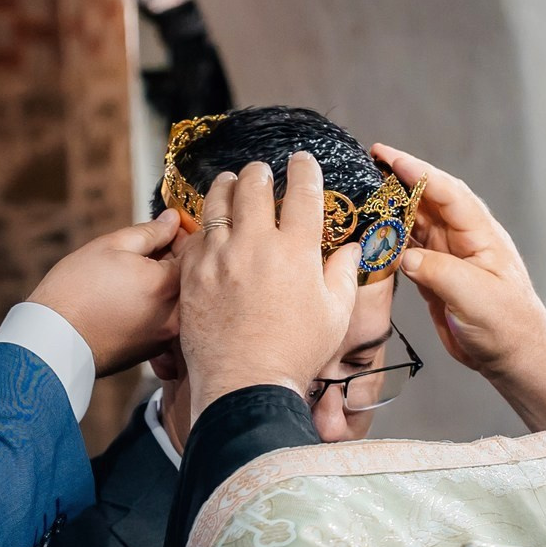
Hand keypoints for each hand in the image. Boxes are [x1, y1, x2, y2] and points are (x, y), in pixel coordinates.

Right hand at [29, 211, 181, 376]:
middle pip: (190, 278)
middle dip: (176, 259)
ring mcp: (165, 337)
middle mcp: (175, 315)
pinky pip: (166, 320)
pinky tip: (131, 298)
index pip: (194, 252)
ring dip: (166, 283)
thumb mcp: (110, 246)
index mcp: (167, 285)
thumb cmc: (75, 292)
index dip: (182, 235)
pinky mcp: (153, 351)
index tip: (168, 227)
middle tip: (153, 247)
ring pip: (179, 300)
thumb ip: (149, 232)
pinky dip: (156, 306)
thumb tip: (172, 219)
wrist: (54, 342)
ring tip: (136, 274)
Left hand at [176, 152, 358, 426]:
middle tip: (262, 172)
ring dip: (226, 185)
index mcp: (297, 250)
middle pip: (255, 185)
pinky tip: (208, 225)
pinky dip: (202, 223)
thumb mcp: (335, 316)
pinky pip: (195, 235)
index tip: (303, 161)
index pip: (303, 191)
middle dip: (260, 172)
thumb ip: (344, 275)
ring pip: (218, 201)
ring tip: (229, 182)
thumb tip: (353, 249)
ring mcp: (220, 256)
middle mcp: (256, 243)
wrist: (244, 385)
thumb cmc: (295, 354)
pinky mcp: (193, 273)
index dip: (304, 169)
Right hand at [376, 145, 545, 428]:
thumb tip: (404, 256)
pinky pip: (409, 251)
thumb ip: (439, 272)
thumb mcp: (475, 297)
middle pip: (428, 200)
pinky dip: (390, 242)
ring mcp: (449, 257)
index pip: (446, 193)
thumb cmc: (507, 326)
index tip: (387, 156)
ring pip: (416, 223)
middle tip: (367, 163)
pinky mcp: (436, 277)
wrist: (513, 357)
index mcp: (480, 235)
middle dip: (399, 180)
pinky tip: (372, 235)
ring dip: (391, 209)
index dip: (417, 172)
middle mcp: (464, 239)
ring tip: (363, 195)